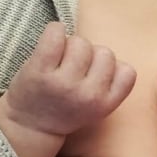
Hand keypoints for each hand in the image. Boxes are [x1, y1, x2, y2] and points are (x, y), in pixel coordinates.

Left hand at [1, 22, 135, 136]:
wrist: (28, 126)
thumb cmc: (65, 109)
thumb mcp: (97, 107)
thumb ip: (108, 84)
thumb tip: (103, 50)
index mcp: (105, 105)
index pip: (127, 72)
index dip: (112, 68)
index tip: (95, 77)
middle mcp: (87, 95)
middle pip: (105, 52)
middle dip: (91, 56)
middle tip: (74, 69)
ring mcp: (63, 83)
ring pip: (81, 42)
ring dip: (71, 45)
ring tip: (60, 61)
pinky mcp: (39, 70)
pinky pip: (56, 34)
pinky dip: (54, 31)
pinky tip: (50, 42)